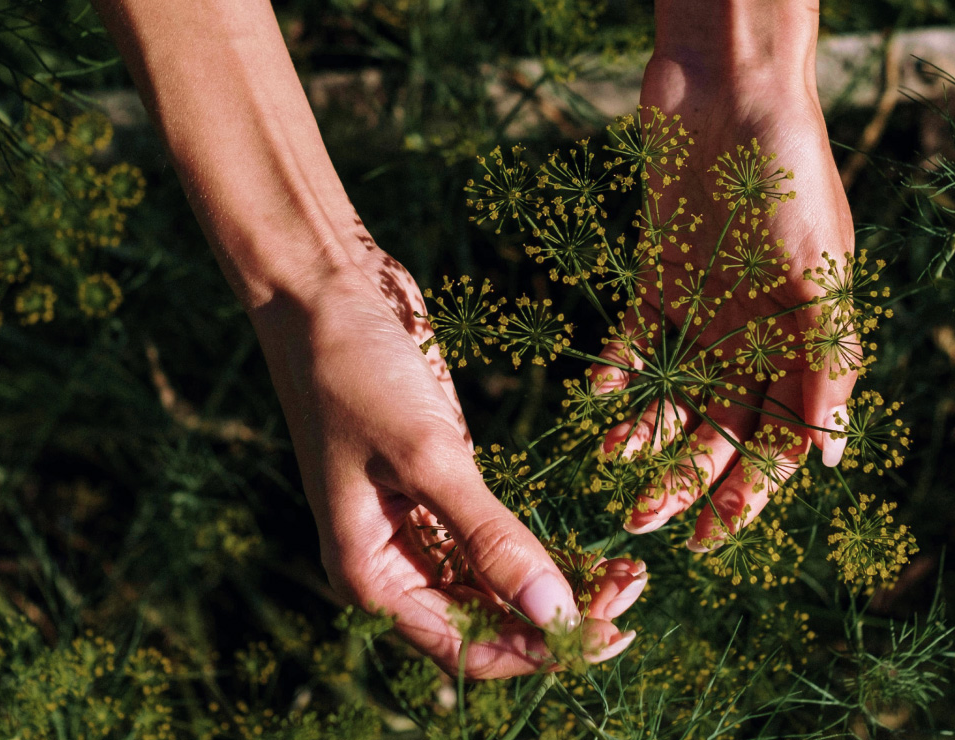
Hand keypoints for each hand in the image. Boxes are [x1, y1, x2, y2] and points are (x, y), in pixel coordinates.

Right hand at [255, 240, 644, 677]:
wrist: (322, 290)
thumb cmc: (354, 370)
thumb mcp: (428, 455)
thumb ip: (491, 538)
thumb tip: (552, 614)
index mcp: (370, 577)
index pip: (468, 647)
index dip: (540, 649)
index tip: (609, 631)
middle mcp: (392, 566)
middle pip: (487, 624)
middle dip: (558, 618)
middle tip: (633, 592)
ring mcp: (416, 528)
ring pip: (496, 586)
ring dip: (559, 586)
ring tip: (628, 572)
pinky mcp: (439, 488)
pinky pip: (495, 542)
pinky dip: (541, 549)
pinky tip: (593, 546)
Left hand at [595, 42, 859, 549]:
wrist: (731, 90)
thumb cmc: (790, 175)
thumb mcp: (818, 270)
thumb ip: (827, 361)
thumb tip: (830, 458)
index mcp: (805, 341)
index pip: (781, 440)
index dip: (751, 492)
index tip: (715, 536)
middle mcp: (757, 336)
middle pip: (724, 431)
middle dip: (690, 482)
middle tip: (647, 522)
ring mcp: (706, 310)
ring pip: (676, 398)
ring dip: (648, 439)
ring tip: (615, 469)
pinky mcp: (659, 278)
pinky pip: (635, 343)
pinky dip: (617, 375)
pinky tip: (599, 402)